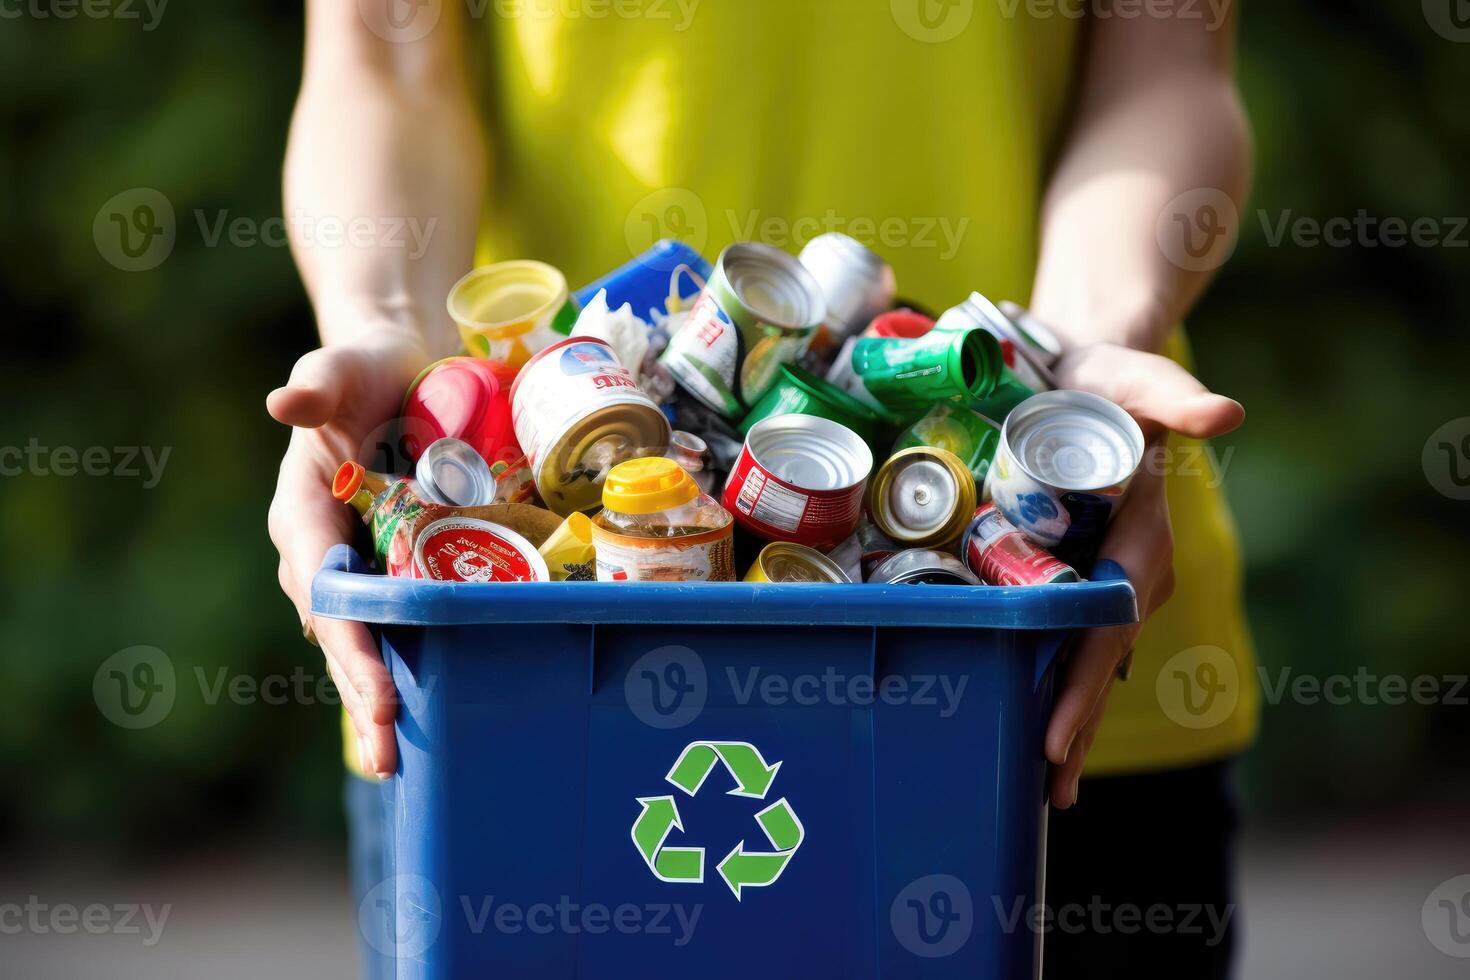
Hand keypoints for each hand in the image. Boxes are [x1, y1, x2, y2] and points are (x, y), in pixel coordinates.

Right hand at [266, 327, 434, 778]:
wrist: (394, 369)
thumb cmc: (365, 369)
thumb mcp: (341, 367)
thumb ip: (319, 382)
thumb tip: (287, 402)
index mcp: (303, 516)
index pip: (325, 591)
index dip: (351, 646)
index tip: (379, 695)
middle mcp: (324, 554)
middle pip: (345, 636)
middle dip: (366, 696)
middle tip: (391, 760)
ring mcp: (360, 567)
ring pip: (372, 642)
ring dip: (389, 699)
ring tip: (410, 763)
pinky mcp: (396, 568)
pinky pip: (404, 624)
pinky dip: (419, 664)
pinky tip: (445, 712)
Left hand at [1042, 342, 1244, 807]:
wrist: (1086, 374)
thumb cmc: (1107, 377)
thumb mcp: (1134, 376)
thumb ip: (1170, 394)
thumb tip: (1223, 416)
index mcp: (1144, 536)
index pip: (1111, 621)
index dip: (1083, 680)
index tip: (1056, 735)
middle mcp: (1135, 569)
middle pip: (1100, 657)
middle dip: (1078, 723)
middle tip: (1048, 793)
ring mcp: (1111, 576)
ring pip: (1088, 656)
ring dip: (1069, 716)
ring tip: (1043, 786)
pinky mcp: (1084, 572)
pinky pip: (1073, 634)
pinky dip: (1056, 680)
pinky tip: (1034, 722)